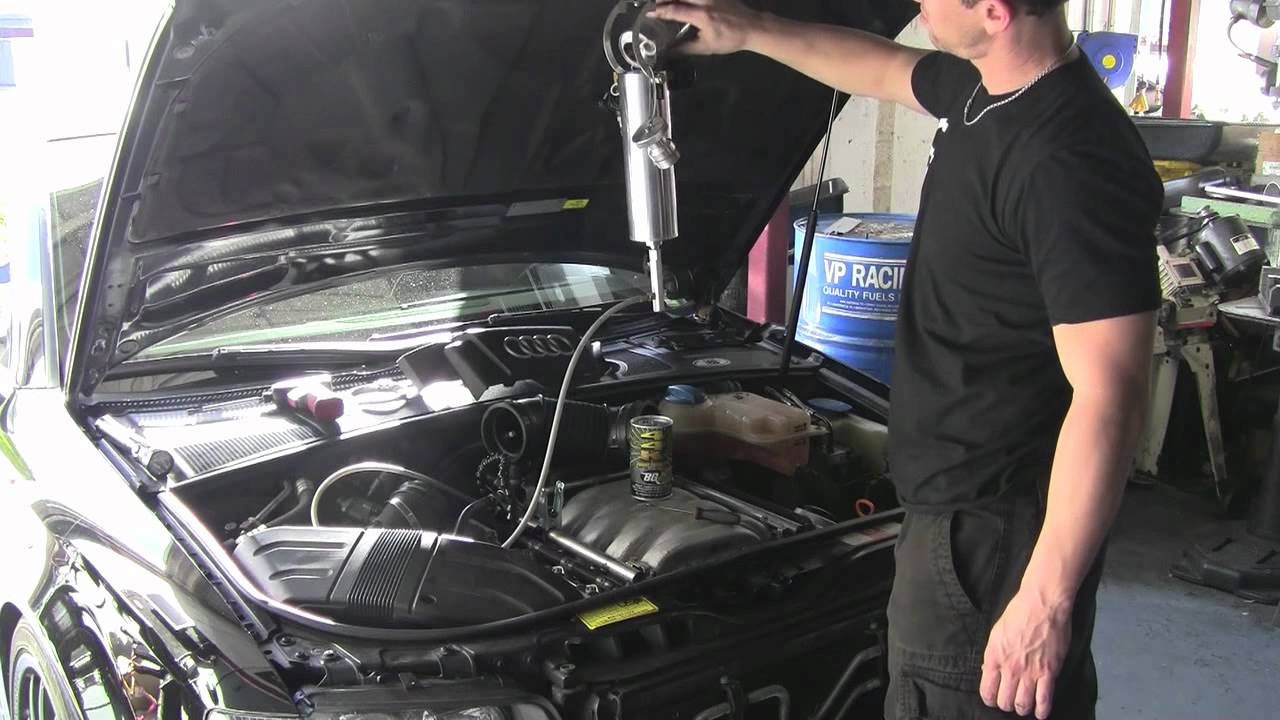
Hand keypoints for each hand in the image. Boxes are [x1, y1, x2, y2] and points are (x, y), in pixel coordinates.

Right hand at [648, 0, 764, 55]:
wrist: (752, 26)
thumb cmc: (729, 39)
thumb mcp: (706, 47)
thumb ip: (685, 48)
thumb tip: (668, 52)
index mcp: (702, 16)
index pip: (675, 10)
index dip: (660, 11)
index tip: (648, 13)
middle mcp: (705, 1)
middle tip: (652, 4)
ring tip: (663, 1)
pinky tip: (679, 1)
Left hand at [980, 589, 1072, 718]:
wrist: (1042, 604)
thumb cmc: (1018, 613)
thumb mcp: (996, 633)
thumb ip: (993, 655)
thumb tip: (988, 672)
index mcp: (993, 657)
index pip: (987, 691)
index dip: (991, 699)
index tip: (995, 698)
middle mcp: (1010, 668)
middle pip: (1005, 702)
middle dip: (1007, 705)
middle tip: (1012, 701)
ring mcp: (1030, 672)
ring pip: (1023, 705)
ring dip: (1024, 709)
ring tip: (1025, 706)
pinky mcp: (1049, 672)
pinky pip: (1045, 700)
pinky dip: (1043, 711)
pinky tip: (1041, 713)